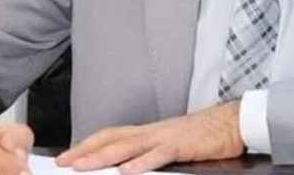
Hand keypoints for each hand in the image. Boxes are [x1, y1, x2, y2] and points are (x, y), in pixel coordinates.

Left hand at [56, 100, 244, 173]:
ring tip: (82, 166)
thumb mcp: (171, 145)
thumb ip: (149, 153)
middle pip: (111, 139)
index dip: (88, 144)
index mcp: (148, 132)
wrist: (231, 124)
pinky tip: (127, 172)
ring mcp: (165, 137)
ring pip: (128, 145)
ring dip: (103, 156)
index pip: (111, 135)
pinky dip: (141, 163)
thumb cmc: (203, 137)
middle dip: (85, 151)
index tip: (68, 156)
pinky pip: (157, 154)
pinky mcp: (180, 145)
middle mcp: (151, 132)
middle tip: (62, 162)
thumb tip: (128, 167)